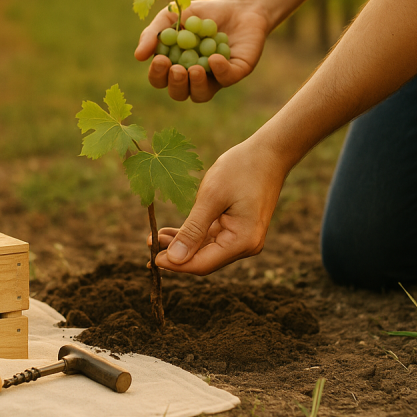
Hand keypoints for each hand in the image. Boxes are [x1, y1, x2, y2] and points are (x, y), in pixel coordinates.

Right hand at [134, 0, 268, 101]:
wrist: (235, 5)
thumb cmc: (198, 13)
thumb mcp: (171, 16)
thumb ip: (153, 34)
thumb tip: (138, 56)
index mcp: (174, 66)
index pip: (160, 79)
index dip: (157, 74)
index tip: (160, 60)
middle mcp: (192, 78)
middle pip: (179, 93)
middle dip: (176, 84)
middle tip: (177, 69)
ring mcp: (214, 78)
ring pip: (201, 94)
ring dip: (196, 85)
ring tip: (194, 69)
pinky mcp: (236, 72)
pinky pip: (226, 79)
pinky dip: (219, 71)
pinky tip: (215, 58)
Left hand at [151, 139, 286, 274]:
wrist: (268, 152)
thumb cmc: (240, 169)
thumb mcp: (211, 197)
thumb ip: (192, 230)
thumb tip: (173, 259)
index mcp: (242, 241)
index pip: (202, 264)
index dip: (176, 264)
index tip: (151, 258)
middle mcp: (246, 246)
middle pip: (204, 260)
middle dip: (176, 255)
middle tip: (147, 245)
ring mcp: (243, 238)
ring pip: (206, 250)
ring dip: (181, 245)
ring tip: (154, 237)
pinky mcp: (239, 228)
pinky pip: (212, 238)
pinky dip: (192, 235)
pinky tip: (171, 232)